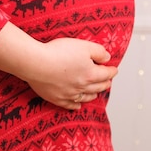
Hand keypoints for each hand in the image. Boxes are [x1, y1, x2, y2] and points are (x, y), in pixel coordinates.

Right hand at [0, 23, 117, 109]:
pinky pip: (71, 105)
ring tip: (96, 92)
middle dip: (105, 83)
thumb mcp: (83, 45)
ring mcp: (70, 94)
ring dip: (94, 94)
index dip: (112, 71)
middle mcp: (82, 87)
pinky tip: (78, 104)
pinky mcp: (57, 98)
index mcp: (90, 74)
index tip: (114, 70)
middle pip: (98, 87)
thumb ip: (98, 52)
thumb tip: (107, 58)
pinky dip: (77, 105)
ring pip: (86, 97)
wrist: (36, 64)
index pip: (106, 74)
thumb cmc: (58, 53)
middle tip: (108, 81)